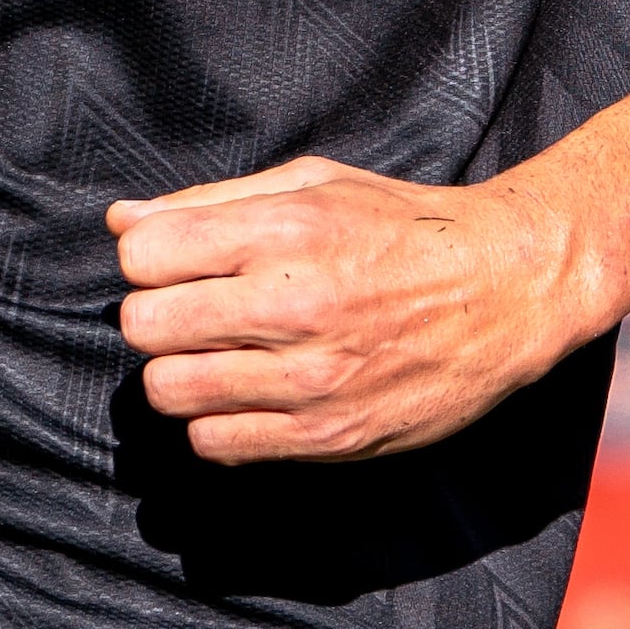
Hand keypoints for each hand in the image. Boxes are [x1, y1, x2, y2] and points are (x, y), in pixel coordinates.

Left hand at [111, 158, 597, 464]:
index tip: (180, 262)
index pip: (144, 256)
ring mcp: (311, 376)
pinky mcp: (329, 434)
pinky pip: (215, 444)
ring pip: (169, 391)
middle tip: (198, 312)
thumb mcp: (315, 184)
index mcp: (288, 230)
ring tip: (221, 355)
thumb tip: (121, 221)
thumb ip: (212, 201)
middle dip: (158, 315)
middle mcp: (295, 302)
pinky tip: (249, 396)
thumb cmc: (404, 227)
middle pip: (145, 325)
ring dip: (181, 373)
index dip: (151, 258)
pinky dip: (216, 423)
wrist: (507, 289)